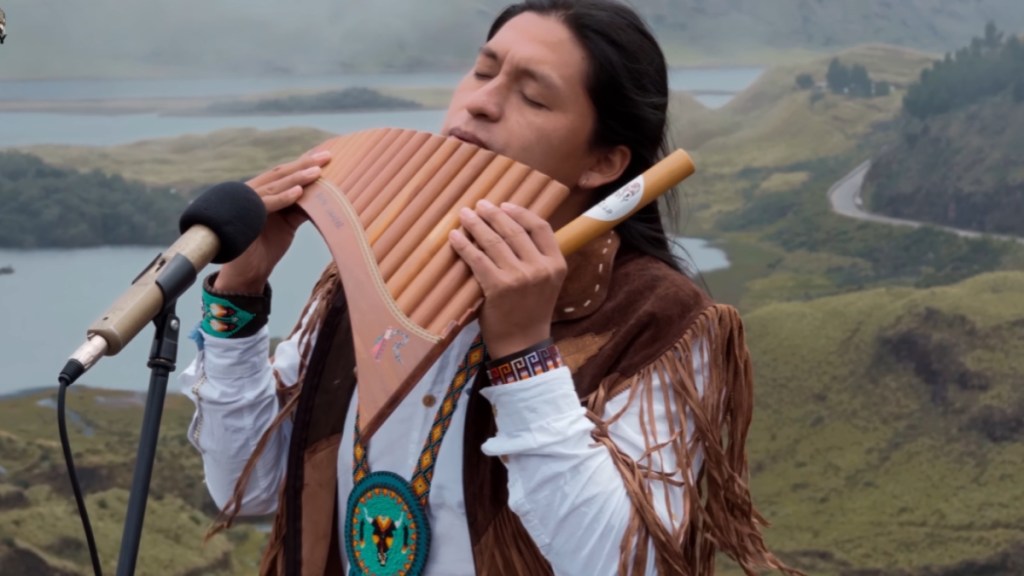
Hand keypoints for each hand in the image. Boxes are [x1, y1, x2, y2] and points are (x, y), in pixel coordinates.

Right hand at [214, 150, 331, 292]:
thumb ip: (301, 209)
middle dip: (303, 164)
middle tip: (326, 156)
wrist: (247, 273)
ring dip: (297, 177)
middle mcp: (252, 193)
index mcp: (262, 192)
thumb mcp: (288, 225)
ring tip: (317, 171)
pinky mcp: (244, 218)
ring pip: (274, 186)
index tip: (324, 156)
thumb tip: (324, 197)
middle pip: (280, 174)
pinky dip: (283, 197)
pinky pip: (266, 204)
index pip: (283, 173)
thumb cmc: (266, 248)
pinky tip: (299, 191)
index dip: (303, 164)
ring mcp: (246, 203)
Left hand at [449, 200, 566, 357]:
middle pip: (514, 230)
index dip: (521, 212)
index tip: (504, 205)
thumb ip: (536, 258)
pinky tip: (455, 237)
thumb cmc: (530, 312)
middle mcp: (541, 268)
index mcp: (557, 264)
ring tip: (465, 215)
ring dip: (476, 225)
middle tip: (479, 205)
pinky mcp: (498, 286)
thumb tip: (510, 228)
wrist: (522, 344)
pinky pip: (477, 258)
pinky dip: (464, 245)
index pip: (541, 227)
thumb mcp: (546, 283)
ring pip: (495, 241)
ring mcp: (520, 276)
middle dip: (494, 214)